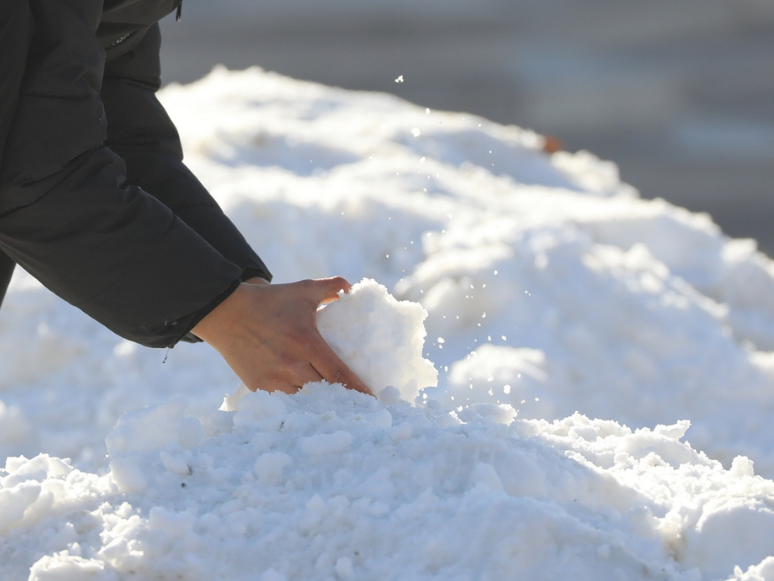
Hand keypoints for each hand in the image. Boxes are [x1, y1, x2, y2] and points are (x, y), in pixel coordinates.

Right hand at [192, 276, 372, 395]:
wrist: (226, 312)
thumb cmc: (269, 301)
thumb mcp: (303, 290)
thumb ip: (331, 287)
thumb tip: (351, 288)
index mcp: (308, 343)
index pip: (340, 375)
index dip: (359, 390)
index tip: (373, 400)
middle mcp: (292, 365)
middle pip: (327, 393)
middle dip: (343, 400)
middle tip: (358, 406)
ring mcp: (275, 380)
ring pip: (307, 402)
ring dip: (320, 404)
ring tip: (336, 409)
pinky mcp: (260, 388)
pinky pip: (285, 402)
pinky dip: (298, 404)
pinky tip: (309, 407)